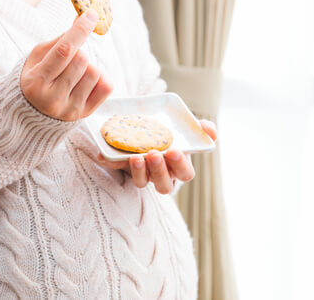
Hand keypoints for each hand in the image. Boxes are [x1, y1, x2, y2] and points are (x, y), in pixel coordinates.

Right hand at [21, 10, 112, 121]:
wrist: (32, 112)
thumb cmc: (36, 76)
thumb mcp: (38, 57)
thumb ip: (60, 39)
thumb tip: (82, 18)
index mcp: (36, 82)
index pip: (63, 51)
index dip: (79, 30)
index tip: (91, 15)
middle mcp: (53, 99)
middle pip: (82, 60)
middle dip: (79, 52)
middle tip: (70, 58)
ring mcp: (70, 109)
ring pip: (95, 72)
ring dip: (88, 66)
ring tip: (76, 72)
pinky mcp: (85, 114)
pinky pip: (106, 86)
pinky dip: (100, 78)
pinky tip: (86, 81)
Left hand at [97, 119, 217, 193]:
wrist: (147, 128)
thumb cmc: (172, 134)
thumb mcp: (187, 130)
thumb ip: (201, 129)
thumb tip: (209, 129)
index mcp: (179, 168)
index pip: (185, 174)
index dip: (180, 166)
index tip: (175, 151)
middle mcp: (161, 176)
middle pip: (163, 184)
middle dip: (159, 170)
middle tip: (154, 154)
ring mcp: (142, 175)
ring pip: (141, 182)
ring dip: (139, 171)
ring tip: (135, 157)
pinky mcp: (123, 168)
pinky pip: (115, 169)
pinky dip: (109, 162)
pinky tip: (104, 154)